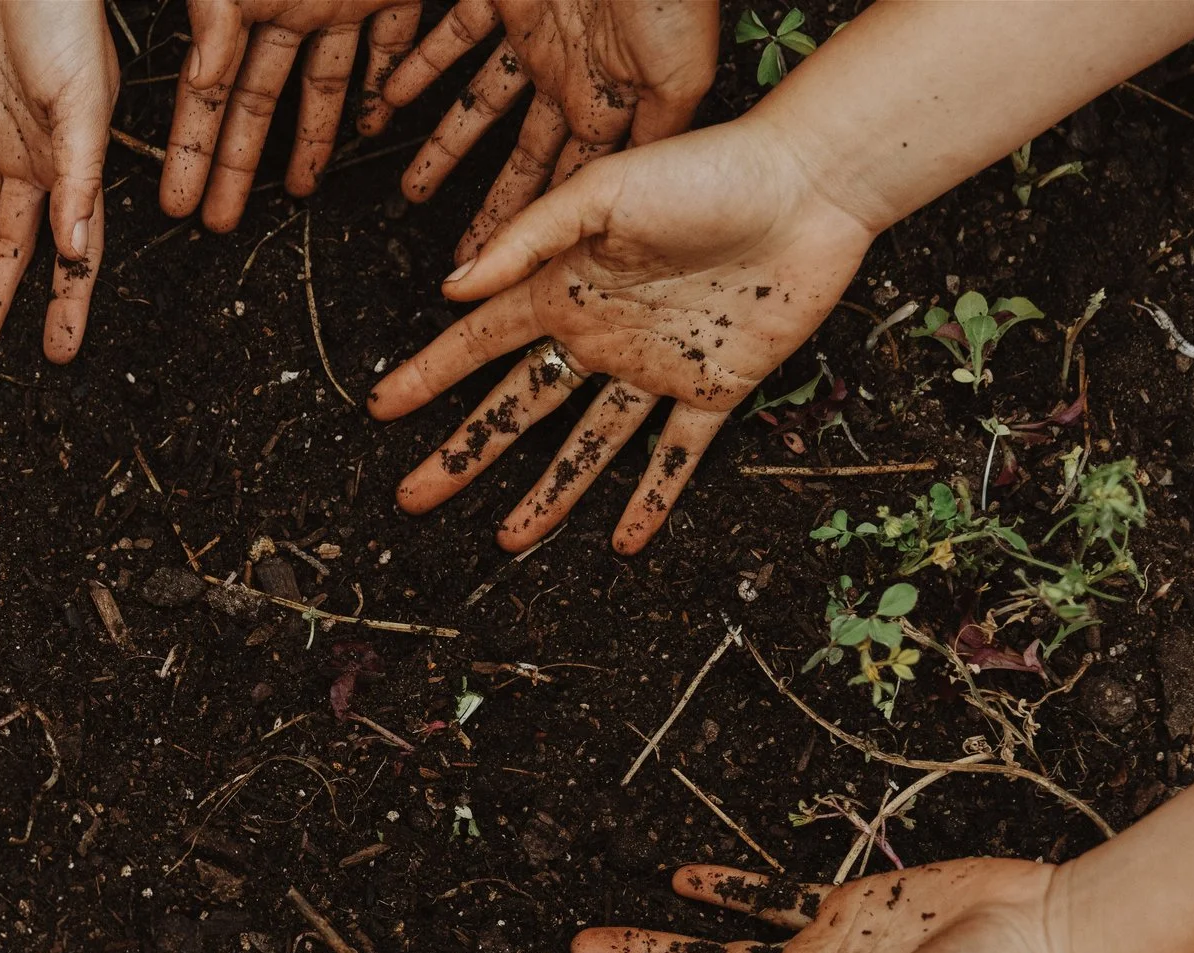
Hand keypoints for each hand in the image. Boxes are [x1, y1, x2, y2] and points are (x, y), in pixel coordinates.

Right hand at [159, 0, 420, 231]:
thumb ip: (215, 16)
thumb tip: (200, 78)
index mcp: (243, 1)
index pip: (209, 91)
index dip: (192, 149)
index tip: (178, 204)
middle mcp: (286, 5)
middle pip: (259, 101)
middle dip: (238, 165)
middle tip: (221, 220)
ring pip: (324, 83)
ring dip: (313, 139)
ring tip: (302, 190)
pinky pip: (393, 44)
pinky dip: (386, 86)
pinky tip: (375, 125)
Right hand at [366, 116, 873, 552]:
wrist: (811, 185)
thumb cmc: (710, 171)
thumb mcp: (604, 192)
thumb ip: (528, 240)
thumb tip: (451, 288)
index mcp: (565, 287)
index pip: (479, 343)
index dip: (428, 376)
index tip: (381, 409)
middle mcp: (600, 334)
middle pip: (517, 408)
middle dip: (465, 454)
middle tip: (415, 496)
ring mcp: (655, 367)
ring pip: (586, 446)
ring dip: (547, 495)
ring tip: (509, 539)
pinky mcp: (714, 386)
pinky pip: (676, 453)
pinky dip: (652, 499)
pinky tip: (622, 540)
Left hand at [369, 0, 717, 264]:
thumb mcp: (677, 83)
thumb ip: (654, 143)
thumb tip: (635, 206)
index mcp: (606, 99)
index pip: (564, 179)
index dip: (537, 227)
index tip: (509, 273)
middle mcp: (568, 73)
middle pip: (518, 155)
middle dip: (489, 207)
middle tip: (460, 257)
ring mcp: (534, 35)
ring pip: (476, 102)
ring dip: (443, 146)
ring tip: (411, 189)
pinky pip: (449, 36)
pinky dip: (416, 66)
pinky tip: (387, 100)